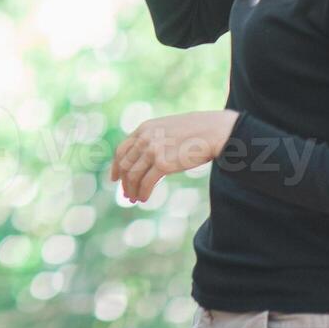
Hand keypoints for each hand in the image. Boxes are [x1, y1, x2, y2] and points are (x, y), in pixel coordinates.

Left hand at [109, 109, 238, 203]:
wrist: (214, 131)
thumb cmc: (197, 130)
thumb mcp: (169, 128)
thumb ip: (155, 138)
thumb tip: (148, 155)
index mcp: (144, 128)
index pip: (121, 149)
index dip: (115, 166)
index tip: (114, 178)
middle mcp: (144, 138)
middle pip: (124, 164)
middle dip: (123, 182)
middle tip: (125, 194)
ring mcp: (152, 151)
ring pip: (132, 176)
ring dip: (132, 190)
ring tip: (134, 199)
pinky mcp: (163, 164)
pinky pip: (146, 183)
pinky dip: (142, 193)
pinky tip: (144, 199)